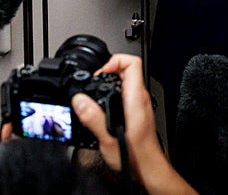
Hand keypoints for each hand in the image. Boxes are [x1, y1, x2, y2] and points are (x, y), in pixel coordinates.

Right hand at [73, 53, 196, 194]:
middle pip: (127, 69)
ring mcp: (139, 104)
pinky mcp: (136, 111)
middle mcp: (140, 98)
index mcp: (135, 99)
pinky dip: (112, 92)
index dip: (114, 60)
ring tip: (94, 90)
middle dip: (107, 70)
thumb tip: (79, 100)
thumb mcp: (108, 139)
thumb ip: (93, 118)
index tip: (100, 71)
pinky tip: (101, 104)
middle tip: (93, 81)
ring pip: (125, 81)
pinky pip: (125, 92)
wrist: (148, 168)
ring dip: (109, 81)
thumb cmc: (136, 156)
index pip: (132, 63)